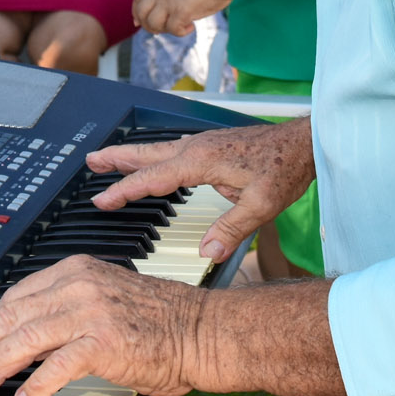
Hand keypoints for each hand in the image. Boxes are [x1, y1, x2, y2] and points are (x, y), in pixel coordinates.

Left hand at [0, 255, 203, 395]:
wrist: (204, 331)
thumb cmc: (163, 323)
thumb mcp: (107, 301)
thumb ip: (69, 311)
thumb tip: (29, 339)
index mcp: (76, 271)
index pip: (16, 297)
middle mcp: (78, 284)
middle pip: (11, 314)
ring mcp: (91, 311)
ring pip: (25, 337)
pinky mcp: (104, 341)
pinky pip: (58, 364)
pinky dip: (36, 384)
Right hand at [84, 120, 314, 264]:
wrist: (304, 143)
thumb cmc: (285, 169)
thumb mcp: (261, 206)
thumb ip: (231, 229)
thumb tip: (206, 252)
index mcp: (201, 161)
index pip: (153, 178)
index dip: (125, 191)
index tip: (102, 200)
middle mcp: (197, 148)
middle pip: (147, 153)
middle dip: (116, 158)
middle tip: (90, 160)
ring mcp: (203, 144)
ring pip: (158, 149)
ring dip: (132, 154)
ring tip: (108, 158)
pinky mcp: (212, 146)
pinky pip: (172, 150)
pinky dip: (153, 155)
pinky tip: (154, 162)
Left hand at [133, 0, 230, 34]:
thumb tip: (172, 11)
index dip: (136, 10)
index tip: (138, 21)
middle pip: (141, 11)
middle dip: (147, 25)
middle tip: (160, 31)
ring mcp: (169, 0)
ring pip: (153, 23)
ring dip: (164, 30)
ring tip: (179, 27)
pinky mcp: (180, 10)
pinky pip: (173, 29)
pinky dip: (181, 32)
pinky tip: (191, 27)